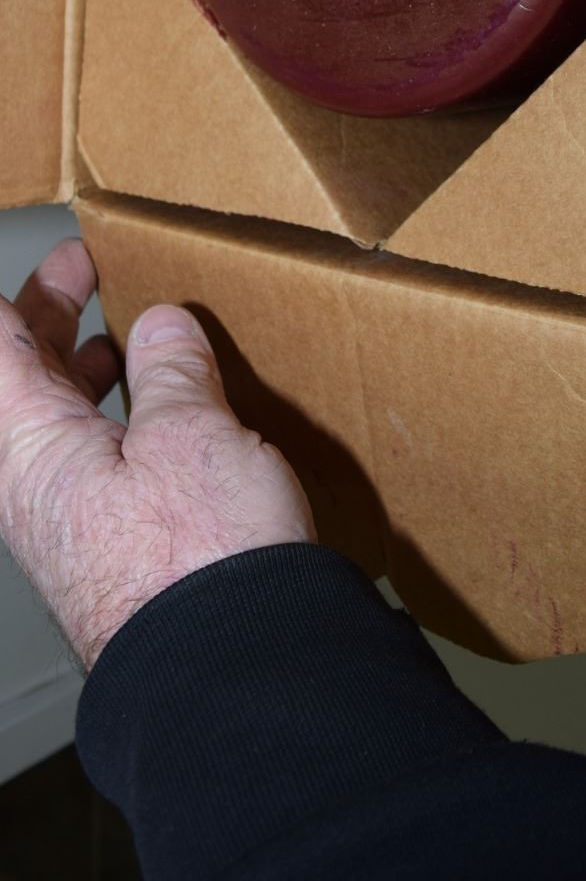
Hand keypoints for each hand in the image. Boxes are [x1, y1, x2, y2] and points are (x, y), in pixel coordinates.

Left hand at [0, 238, 314, 668]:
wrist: (229, 669)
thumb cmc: (197, 561)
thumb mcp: (190, 430)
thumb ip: (170, 367)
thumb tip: (160, 326)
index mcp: (29, 445)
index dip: (25, 292)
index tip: (70, 253)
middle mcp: (36, 486)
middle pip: (20, 384)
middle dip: (51, 321)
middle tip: (89, 273)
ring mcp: (71, 521)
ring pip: (57, 425)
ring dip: (86, 373)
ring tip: (130, 341)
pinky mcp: (112, 549)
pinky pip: (96, 464)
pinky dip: (122, 421)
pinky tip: (173, 416)